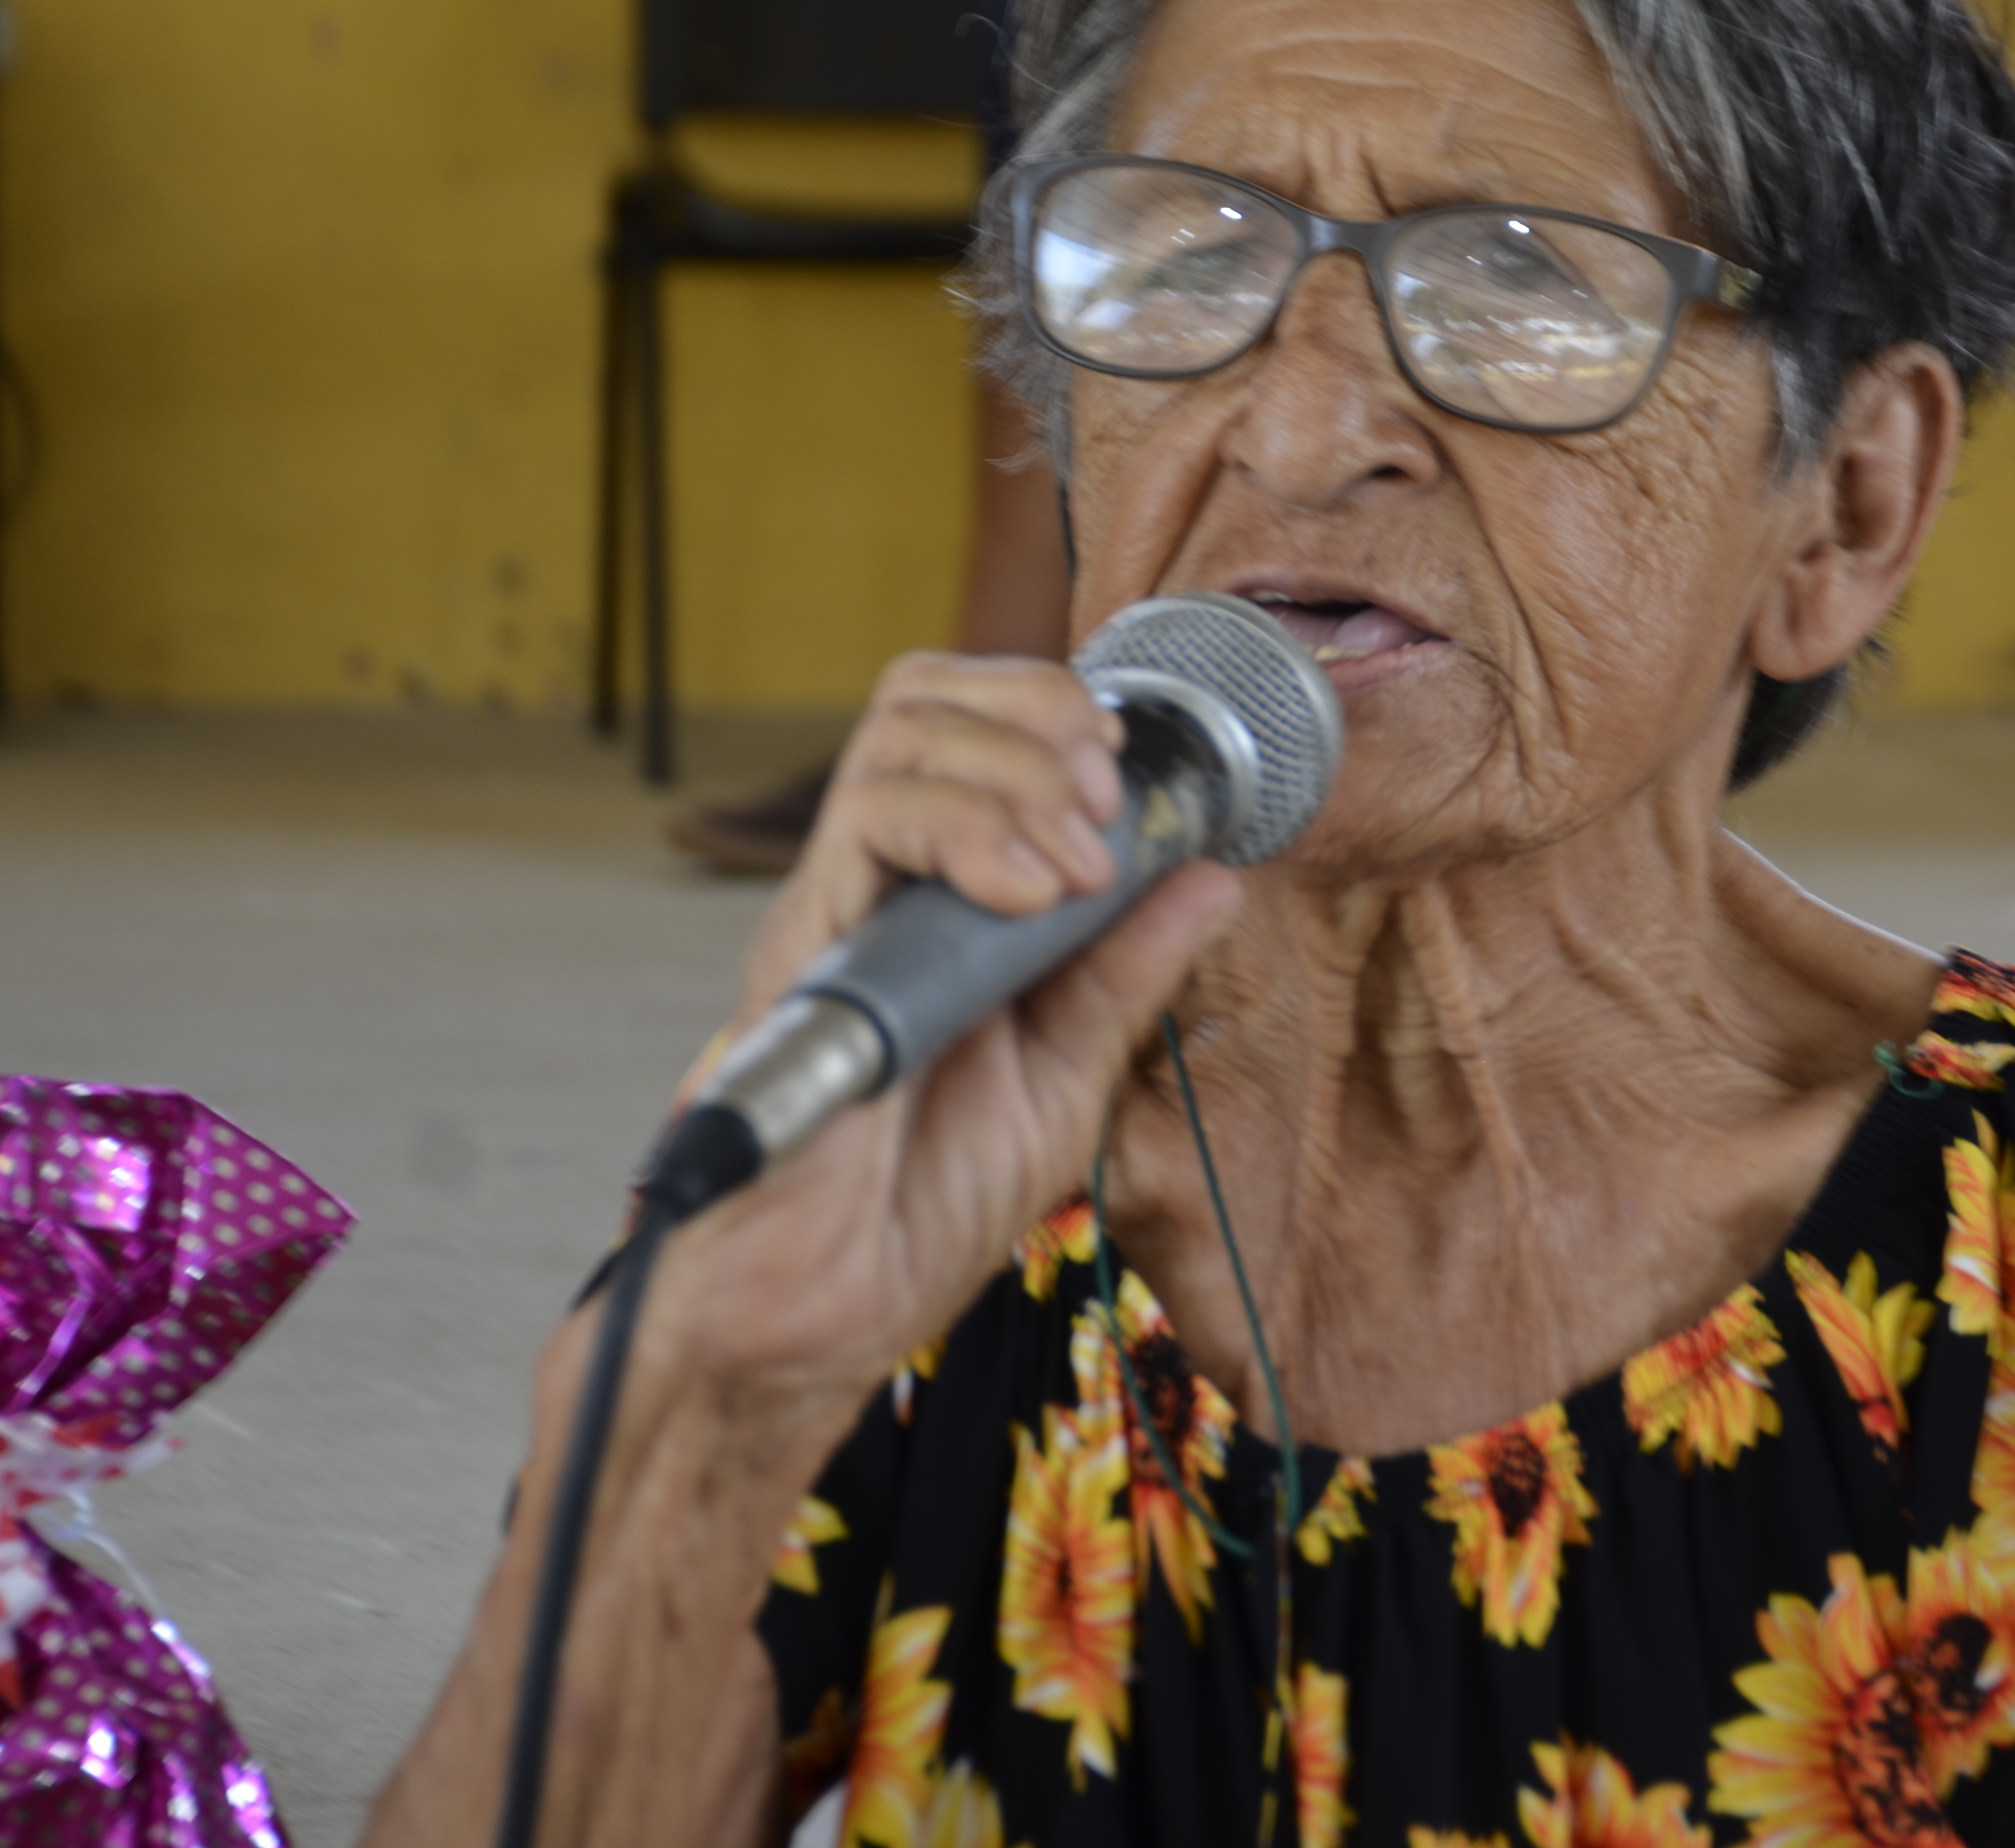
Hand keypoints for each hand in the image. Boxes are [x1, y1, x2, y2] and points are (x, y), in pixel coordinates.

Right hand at [631, 652, 1240, 1481]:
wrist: (824, 1316)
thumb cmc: (921, 1210)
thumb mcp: (1066, 1076)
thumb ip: (1126, 970)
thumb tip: (1212, 877)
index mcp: (944, 903)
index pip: (976, 729)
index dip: (1057, 715)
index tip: (1132, 781)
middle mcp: (881, 888)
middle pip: (927, 699)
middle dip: (1039, 714)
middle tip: (1106, 800)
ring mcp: (837, 911)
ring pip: (898, 737)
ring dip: (1014, 770)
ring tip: (1073, 862)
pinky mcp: (802, 950)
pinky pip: (865, 826)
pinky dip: (964, 829)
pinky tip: (1027, 893)